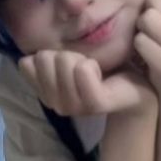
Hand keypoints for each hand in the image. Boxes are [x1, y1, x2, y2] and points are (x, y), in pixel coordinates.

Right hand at [17, 49, 157, 118]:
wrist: (133, 88)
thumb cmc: (100, 71)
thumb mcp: (67, 62)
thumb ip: (44, 62)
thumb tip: (26, 60)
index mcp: (45, 94)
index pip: (28, 63)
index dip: (50, 54)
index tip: (69, 63)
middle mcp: (55, 105)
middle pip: (45, 58)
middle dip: (67, 53)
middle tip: (86, 66)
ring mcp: (74, 108)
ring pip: (64, 61)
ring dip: (82, 57)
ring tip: (96, 70)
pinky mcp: (94, 104)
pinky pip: (83, 70)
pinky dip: (92, 64)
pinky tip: (102, 74)